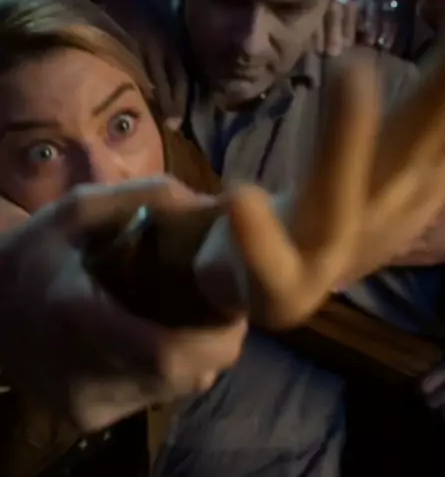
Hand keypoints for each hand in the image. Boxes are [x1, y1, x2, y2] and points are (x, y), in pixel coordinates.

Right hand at [0, 178, 245, 432]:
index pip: (167, 353)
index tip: (234, 306)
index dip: (215, 337)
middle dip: (217, 342)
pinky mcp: (89, 419)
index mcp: (77, 319)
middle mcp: (83, 376)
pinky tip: (159, 338)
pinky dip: (174, 370)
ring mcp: (87, 405)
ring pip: (177, 389)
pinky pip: (157, 396)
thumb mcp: (80, 208)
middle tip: (220, 307)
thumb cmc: (36, 254)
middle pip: (185, 375)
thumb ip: (147, 198)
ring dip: (198, 354)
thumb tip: (212, 209)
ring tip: (189, 318)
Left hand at [196, 0, 444, 328]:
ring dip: (347, 144)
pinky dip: (260, 234)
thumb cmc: (326, 217)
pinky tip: (242, 196)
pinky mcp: (280, 282)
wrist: (275, 291)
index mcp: (406, 183)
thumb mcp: (384, 168)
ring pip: (340, 199)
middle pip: (415, 148)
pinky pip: (271, 259)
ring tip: (349, 71)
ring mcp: (328, 253)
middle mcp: (380, 215)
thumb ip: (421, 121)